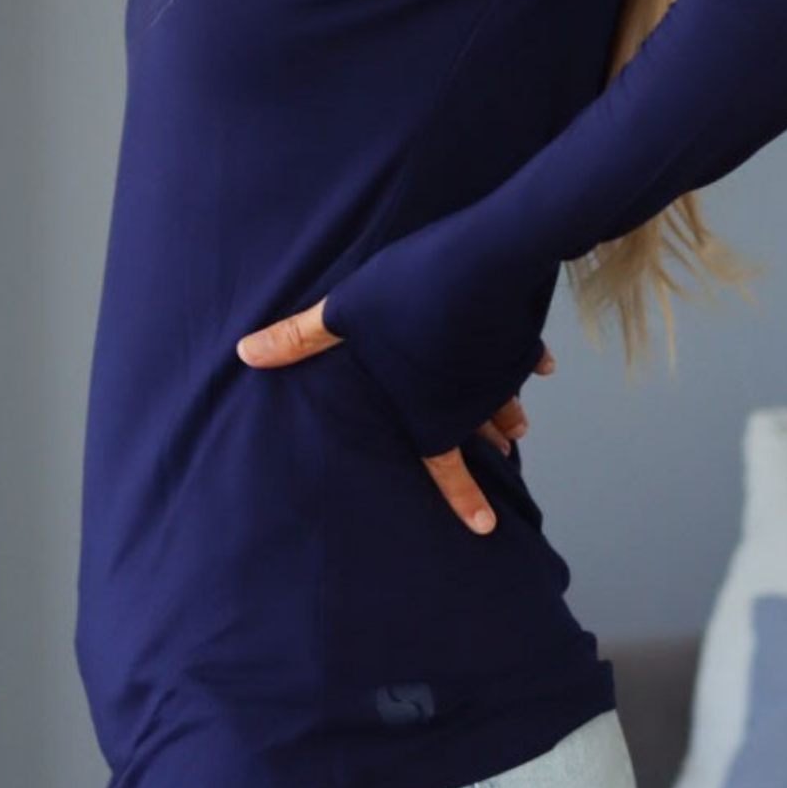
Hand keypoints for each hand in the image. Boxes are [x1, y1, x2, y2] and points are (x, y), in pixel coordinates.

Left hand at [236, 304, 556, 535]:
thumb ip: (299, 339)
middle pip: (484, 430)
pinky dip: (533, 360)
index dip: (463, 497)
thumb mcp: (342, 314)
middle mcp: (468, 398)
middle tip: (506, 453)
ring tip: (518, 425)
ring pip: (508, 398)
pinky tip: (541, 363)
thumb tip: (245, 354)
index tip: (482, 525)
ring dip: (512, 411)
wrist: (479, 262)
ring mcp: (498, 368)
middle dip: (494, 445)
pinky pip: (528, 354)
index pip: (443, 464)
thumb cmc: (405, 295)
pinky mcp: (518, 335)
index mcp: (427, 410)